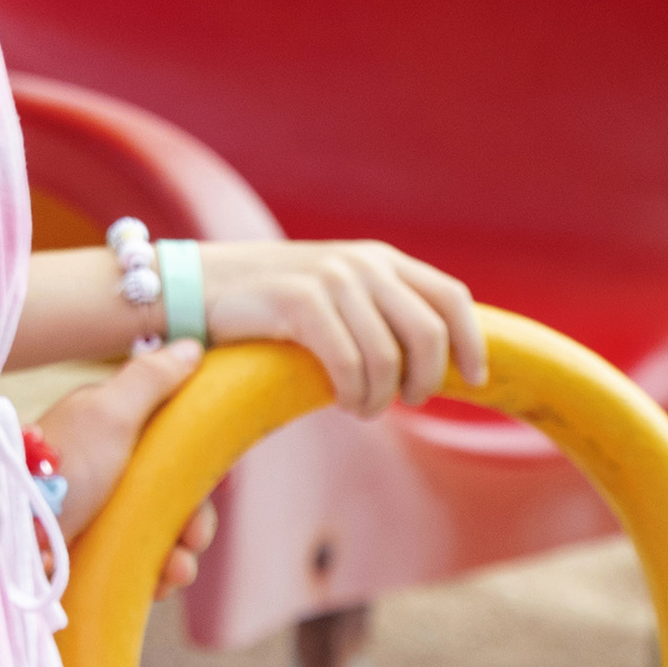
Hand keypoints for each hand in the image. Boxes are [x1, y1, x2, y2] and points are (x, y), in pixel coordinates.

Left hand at [35, 344, 217, 592]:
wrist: (11, 536)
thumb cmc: (63, 467)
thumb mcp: (108, 413)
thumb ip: (149, 379)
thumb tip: (191, 345)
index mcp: (111, 431)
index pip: (175, 449)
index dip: (200, 472)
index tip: (213, 490)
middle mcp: (107, 471)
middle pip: (174, 499)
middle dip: (194, 524)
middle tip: (192, 541)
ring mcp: (98, 515)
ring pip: (161, 537)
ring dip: (180, 558)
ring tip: (173, 572)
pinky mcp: (91, 554)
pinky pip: (139, 567)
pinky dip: (156, 576)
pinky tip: (156, 585)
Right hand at [197, 240, 484, 416]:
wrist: (194, 287)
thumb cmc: (269, 303)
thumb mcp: (336, 293)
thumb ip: (380, 309)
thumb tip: (434, 359)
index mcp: (379, 258)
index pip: (451, 298)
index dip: (471, 343)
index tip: (473, 379)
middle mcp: (361, 262)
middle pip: (428, 333)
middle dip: (426, 379)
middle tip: (407, 403)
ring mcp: (330, 278)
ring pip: (388, 357)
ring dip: (382, 396)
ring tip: (363, 408)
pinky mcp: (298, 300)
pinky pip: (348, 362)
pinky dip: (354, 393)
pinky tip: (344, 402)